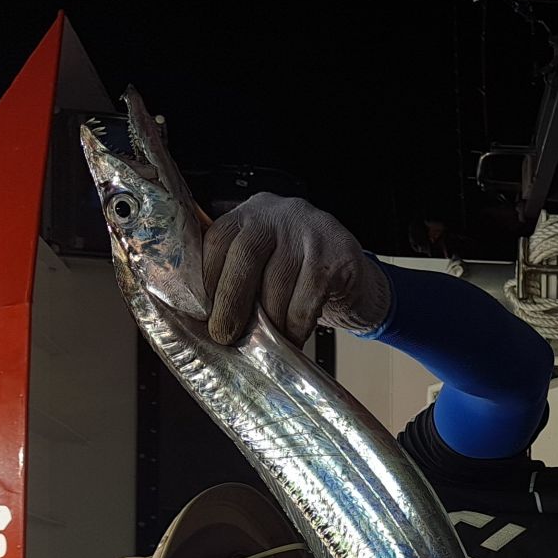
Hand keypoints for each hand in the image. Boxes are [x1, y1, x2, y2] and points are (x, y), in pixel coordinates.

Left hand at [201, 192, 391, 345]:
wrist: (356, 284)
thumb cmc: (299, 280)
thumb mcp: (262, 268)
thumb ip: (233, 276)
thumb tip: (201, 314)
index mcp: (251, 214)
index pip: (218, 239)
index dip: (206, 279)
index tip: (201, 313)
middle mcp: (279, 214)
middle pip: (245, 257)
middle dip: (231, 302)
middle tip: (224, 335)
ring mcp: (311, 231)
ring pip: (277, 284)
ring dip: (268, 322)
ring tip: (263, 343)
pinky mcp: (337, 256)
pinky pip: (306, 300)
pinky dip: (295, 327)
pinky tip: (292, 338)